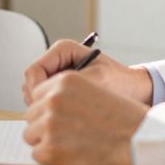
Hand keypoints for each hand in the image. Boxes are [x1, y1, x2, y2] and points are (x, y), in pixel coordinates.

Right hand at [22, 39, 152, 106]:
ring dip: (46, 106)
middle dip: (40, 100)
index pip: (33, 71)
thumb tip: (43, 93)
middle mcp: (57, 60)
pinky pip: (45, 101)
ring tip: (69, 113)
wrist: (134, 90)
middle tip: (60, 113)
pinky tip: (70, 114)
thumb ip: (69, 83)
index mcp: (62, 50)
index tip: (47, 106)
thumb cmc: (120, 82)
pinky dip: (53, 109)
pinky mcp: (60, 87)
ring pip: (35, 93)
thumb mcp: (95, 80)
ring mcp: (57, 74)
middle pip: (31, 83)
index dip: (36, 91)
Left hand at [23, 71, 148, 164]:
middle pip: (32, 115)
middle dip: (45, 125)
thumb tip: (44, 107)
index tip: (57, 117)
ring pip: (30, 135)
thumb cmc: (124, 117)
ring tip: (69, 145)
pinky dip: (50, 158)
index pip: (37, 94)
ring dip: (46, 141)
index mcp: (65, 81)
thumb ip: (68, 94)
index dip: (47, 108)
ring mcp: (50, 124)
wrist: (139, 139)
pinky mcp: (51, 148)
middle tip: (66, 134)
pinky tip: (70, 155)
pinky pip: (37, 154)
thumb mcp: (95, 89)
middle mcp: (53, 99)